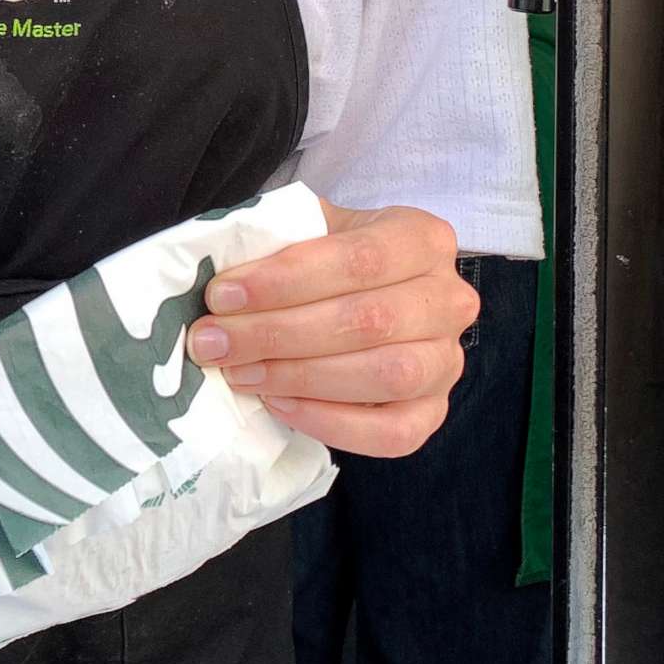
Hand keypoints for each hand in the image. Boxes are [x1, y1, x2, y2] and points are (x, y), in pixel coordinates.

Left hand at [186, 200, 474, 457]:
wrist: (362, 292)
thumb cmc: (326, 257)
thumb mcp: (307, 230)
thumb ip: (274, 243)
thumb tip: (218, 284)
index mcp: (421, 237)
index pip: (359, 258)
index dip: (286, 280)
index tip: (222, 295)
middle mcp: (449, 298)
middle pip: (369, 321)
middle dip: (278, 334)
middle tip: (214, 342)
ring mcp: (447, 360)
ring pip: (386, 376)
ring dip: (300, 378)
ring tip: (239, 373)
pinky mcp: (434, 412)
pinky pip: (394, 433)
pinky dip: (331, 423)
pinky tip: (278, 404)